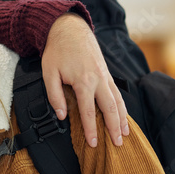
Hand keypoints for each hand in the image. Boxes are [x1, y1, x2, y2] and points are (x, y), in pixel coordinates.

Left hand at [41, 13, 128, 146]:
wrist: (69, 29)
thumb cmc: (57, 51)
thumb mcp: (48, 72)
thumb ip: (54, 95)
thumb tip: (62, 115)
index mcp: (83, 81)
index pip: (88, 111)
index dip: (91, 129)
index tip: (94, 143)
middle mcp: (98, 79)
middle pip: (110, 108)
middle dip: (114, 128)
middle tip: (118, 144)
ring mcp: (105, 76)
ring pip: (118, 101)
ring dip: (123, 119)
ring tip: (126, 134)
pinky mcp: (107, 73)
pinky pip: (117, 93)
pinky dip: (122, 106)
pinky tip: (124, 116)